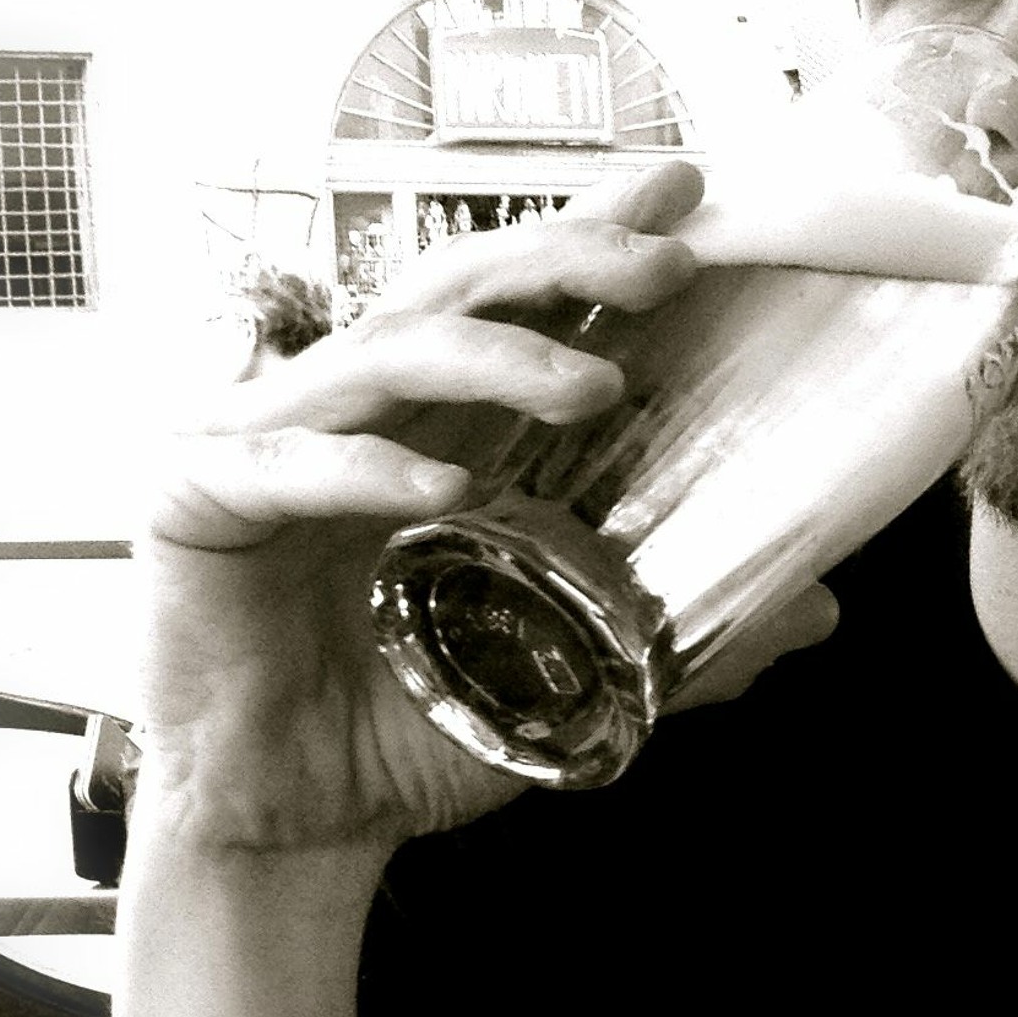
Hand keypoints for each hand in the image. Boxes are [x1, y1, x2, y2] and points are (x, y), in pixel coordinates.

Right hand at [133, 162, 835, 858]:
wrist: (299, 824)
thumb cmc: (416, 728)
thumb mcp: (574, 673)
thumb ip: (686, 633)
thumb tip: (818, 607)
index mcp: (444, 425)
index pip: (523, 304)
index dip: (594, 237)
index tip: (685, 191)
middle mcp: (360, 411)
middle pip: (459, 290)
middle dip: (566, 260)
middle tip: (667, 264)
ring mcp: (271, 445)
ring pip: (385, 353)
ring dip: (497, 355)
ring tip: (595, 383)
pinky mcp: (200, 503)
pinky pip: (286, 463)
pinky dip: (369, 467)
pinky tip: (445, 484)